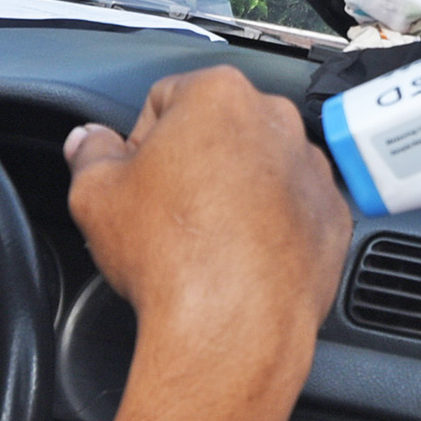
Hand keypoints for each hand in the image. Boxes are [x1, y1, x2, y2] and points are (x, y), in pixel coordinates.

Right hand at [62, 69, 350, 420]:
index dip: (142, 141)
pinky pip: (293, 209)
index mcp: (218, 95)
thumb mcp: (95, 195)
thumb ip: (90, 153)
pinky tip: (239, 257)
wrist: (231, 325)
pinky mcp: (332, 216)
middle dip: (192, 161)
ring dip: (234, 192)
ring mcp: (312, 169)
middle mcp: (275, 122)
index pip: (167, 98)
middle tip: (166, 210)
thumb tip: (89, 142)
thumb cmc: (172, 255)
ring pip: (260, 168)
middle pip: (219, 129)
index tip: (136, 176)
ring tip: (203, 239)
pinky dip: (271, 226)